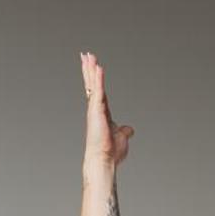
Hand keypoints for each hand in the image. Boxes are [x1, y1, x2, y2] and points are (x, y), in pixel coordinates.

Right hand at [80, 51, 133, 168]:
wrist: (104, 160)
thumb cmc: (110, 152)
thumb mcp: (122, 137)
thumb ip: (125, 131)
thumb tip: (130, 129)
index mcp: (101, 113)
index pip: (97, 91)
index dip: (95, 79)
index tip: (92, 67)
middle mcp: (95, 108)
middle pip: (92, 84)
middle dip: (89, 69)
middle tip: (85, 55)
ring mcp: (94, 109)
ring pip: (93, 84)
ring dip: (91, 69)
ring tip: (88, 55)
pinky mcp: (97, 110)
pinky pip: (99, 91)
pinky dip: (99, 79)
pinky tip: (99, 67)